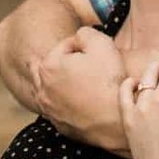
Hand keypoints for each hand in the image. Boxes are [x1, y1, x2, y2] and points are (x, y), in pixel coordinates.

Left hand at [34, 30, 125, 145]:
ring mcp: (49, 109)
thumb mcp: (101, 43)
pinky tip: (70, 99)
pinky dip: (61, 101)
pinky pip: (56, 108)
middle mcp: (43, 89)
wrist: (116, 119)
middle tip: (77, 61)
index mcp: (49, 66)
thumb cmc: (109, 80)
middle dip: (63, 61)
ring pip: (47, 89)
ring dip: (56, 82)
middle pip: (50, 67)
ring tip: (66, 78)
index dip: (81, 45)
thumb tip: (77, 38)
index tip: (94, 51)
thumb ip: (84, 33)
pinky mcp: (58, 125)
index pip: (64, 46)